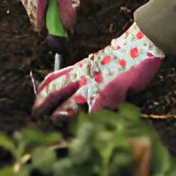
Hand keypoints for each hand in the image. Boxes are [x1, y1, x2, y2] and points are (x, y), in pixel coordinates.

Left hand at [32, 22, 164, 117]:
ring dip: (62, 115)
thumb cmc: (126, 56)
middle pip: (56, 89)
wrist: (141, 44)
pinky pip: (96, 113)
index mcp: (82, 68)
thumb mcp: (103, 65)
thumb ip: (93, 77)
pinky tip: (89, 130)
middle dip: (42, 102)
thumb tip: (88, 92)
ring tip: (55, 121)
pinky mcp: (108, 93)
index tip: (36, 98)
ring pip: (71, 104)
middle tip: (34, 114)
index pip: (55, 77)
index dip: (43, 89)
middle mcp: (84, 76)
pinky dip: (92, 123)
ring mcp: (95, 85)